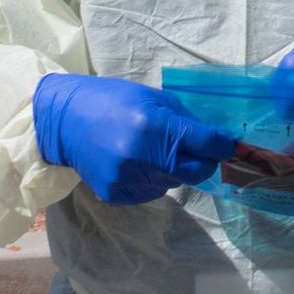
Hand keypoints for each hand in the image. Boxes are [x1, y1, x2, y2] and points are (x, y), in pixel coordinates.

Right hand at [33, 74, 237, 203]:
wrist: (64, 121)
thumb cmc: (113, 101)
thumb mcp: (154, 99)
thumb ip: (186, 120)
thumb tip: (216, 138)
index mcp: (155, 127)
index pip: (206, 145)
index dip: (223, 146)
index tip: (229, 145)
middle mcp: (144, 158)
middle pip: (197, 172)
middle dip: (203, 162)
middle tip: (197, 150)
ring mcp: (129, 180)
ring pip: (175, 183)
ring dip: (174, 169)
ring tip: (152, 150)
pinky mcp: (118, 195)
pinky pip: (153, 191)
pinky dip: (153, 178)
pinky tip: (136, 162)